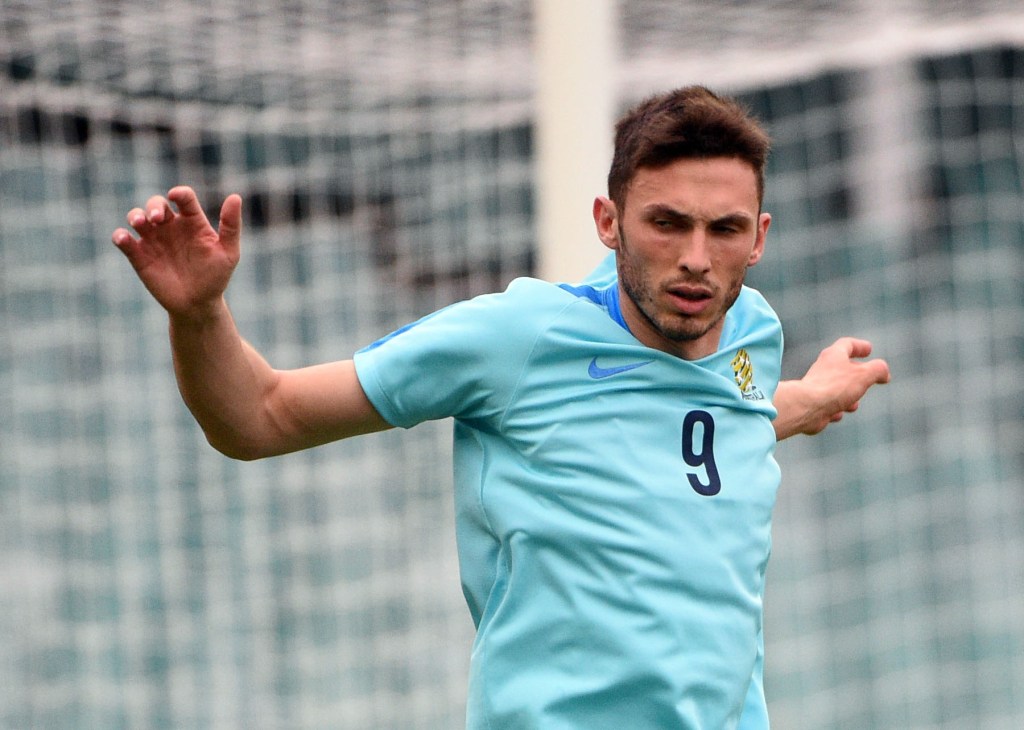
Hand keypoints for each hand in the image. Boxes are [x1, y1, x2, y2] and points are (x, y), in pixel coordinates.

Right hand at [112, 186, 241, 320]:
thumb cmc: (215, 277)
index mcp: (192, 221)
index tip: (176, 196)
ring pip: (137, 218)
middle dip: (154, 206)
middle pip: (157, 204)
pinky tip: (123, 238)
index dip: (179, 193)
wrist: (198, 305)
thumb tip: (235, 197)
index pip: (184, 198)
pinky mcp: (139, 256)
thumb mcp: (229, 252)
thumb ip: (231, 226)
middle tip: (157, 219)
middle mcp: (170, 226)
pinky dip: (120, 236)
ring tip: (139, 223)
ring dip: (135, 215)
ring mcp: (153, 240)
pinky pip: (125, 241)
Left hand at [774, 337, 890, 438]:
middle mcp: (823, 369)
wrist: (807, 408)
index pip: (847, 344)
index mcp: (833, 356)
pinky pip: (827, 406)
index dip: (859, 346)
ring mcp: (816, 387)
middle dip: (857, 375)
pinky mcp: (812, 404)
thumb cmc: (835, 388)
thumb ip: (878, 370)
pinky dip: (835, 410)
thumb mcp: (864, 375)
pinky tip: (837, 414)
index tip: (869, 350)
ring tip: (854, 404)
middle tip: (868, 379)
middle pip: (841, 368)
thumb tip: (884, 373)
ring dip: (847, 397)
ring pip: (835, 390)